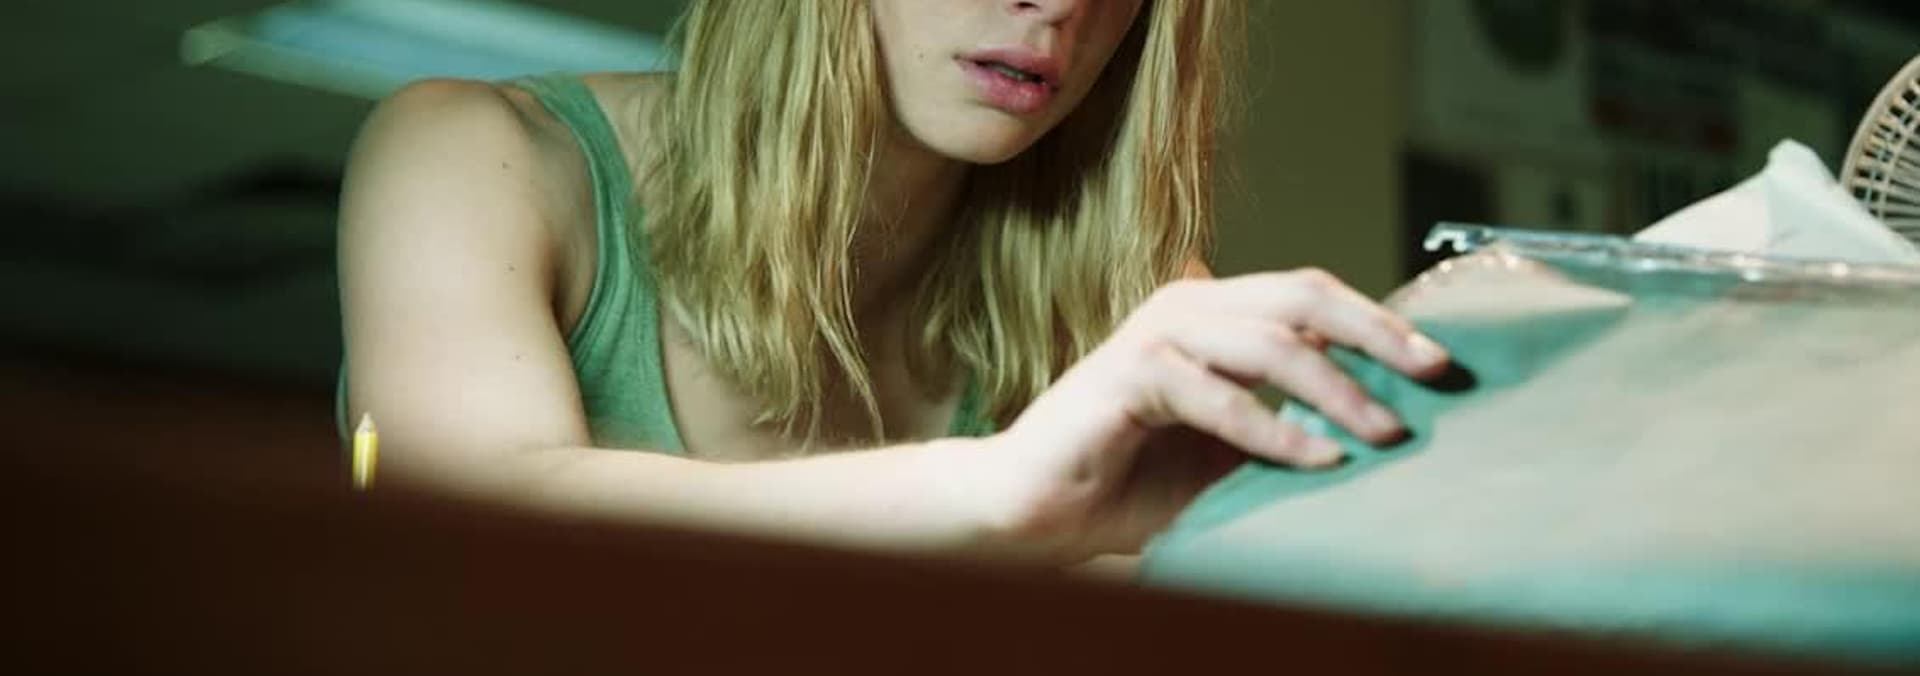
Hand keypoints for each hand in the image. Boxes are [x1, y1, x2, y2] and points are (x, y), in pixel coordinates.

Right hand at [979, 269, 1450, 560]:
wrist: (1036, 507)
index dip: (1379, 322)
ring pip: (1269, 343)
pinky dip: (1274, 430)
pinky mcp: (1128, 374)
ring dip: (1336, 390)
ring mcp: (1156, 334)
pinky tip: (1319, 458)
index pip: (1311, 295)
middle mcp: (1188, 306)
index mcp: (1214, 312)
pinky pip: (1218, 396)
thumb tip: (1388, 428)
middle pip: (1302, 298)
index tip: (1441, 364)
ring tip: (1384, 433)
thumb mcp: (1232, 452)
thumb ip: (1292, 426)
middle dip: (1377, 335)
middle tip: (1434, 375)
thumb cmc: (1132, 479)